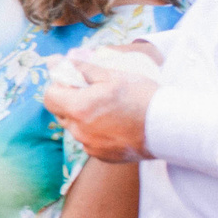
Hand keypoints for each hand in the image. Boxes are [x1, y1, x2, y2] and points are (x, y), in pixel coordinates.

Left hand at [40, 61, 155, 162]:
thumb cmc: (141, 96)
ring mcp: (90, 146)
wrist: (169, 126)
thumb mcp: (111, 75)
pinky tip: (116, 125)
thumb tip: (56, 61)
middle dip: (71, 102)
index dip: (60, 87)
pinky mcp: (101, 156)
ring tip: (109, 110)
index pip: (49, 97)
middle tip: (94, 94)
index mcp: (78, 108)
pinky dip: (96, 133)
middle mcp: (79, 130)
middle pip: (61, 113)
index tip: (76, 83)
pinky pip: (89, 141)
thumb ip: (80, 69)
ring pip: (75, 128)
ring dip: (84, 118)